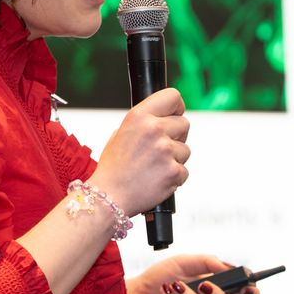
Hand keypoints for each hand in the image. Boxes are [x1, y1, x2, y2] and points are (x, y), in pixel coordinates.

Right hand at [88, 88, 189, 215]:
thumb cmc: (113, 167)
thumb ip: (144, 122)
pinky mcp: (173, 171)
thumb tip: (165, 118)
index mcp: (139, 116)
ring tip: (153, 167)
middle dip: (176, 135)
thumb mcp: (121, 133)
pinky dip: (174, 177)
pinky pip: (184, 170)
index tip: (175, 115)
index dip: (177, 107)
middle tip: (160, 148)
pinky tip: (156, 179)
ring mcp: (165, 150)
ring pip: (185, 150)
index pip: (173, 96)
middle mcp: (153, 129)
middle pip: (184, 123)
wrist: (108, 196)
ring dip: (174, 159)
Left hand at [125, 254, 259, 293]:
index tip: (249, 286)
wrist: (134, 291)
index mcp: (214, 289)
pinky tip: (166, 292)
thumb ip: (208, 262)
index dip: (250, 293)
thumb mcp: (184, 261)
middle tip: (207, 286)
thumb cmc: (160, 277)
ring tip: (177, 286)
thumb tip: (228, 267)